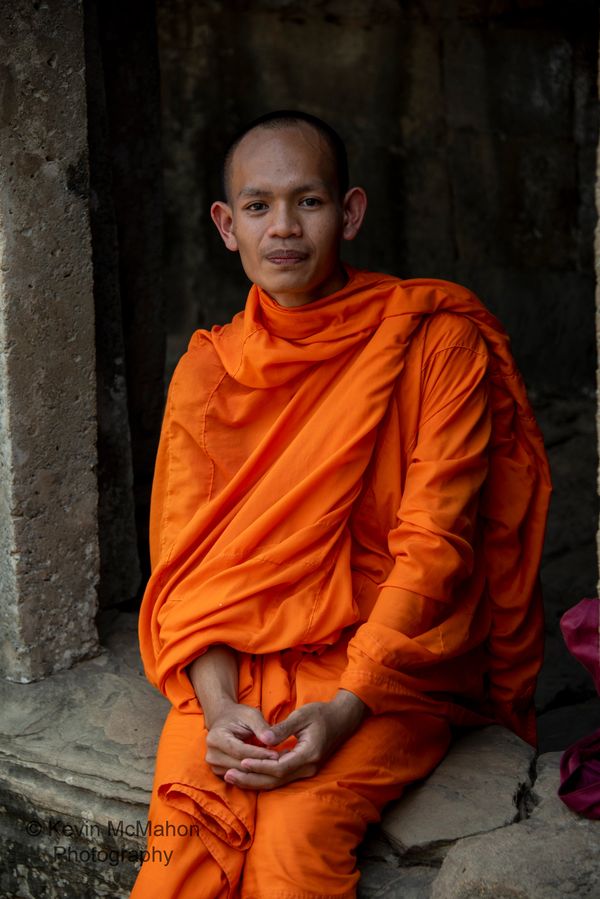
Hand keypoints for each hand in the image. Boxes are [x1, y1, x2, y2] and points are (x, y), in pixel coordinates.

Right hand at [204, 700, 280, 778]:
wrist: (224, 720)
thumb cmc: (240, 716)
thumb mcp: (251, 715)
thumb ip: (261, 727)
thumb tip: (271, 740)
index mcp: (216, 738)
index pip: (241, 751)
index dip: (260, 754)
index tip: (277, 754)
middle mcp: (211, 754)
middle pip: (240, 765)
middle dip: (261, 764)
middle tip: (281, 761)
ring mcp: (214, 765)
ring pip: (241, 774)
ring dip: (259, 771)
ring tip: (277, 765)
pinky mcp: (219, 772)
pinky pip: (239, 777)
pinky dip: (254, 774)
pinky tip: (266, 768)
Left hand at [223, 690, 366, 790]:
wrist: (343, 719)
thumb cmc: (322, 713)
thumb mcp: (302, 715)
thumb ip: (283, 729)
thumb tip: (264, 739)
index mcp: (309, 754)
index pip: (279, 767)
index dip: (260, 766)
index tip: (241, 762)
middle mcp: (308, 768)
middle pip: (276, 780)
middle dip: (251, 779)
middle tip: (228, 776)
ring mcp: (307, 770)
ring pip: (277, 782)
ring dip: (255, 781)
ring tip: (233, 778)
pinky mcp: (304, 769)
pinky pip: (281, 778)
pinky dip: (264, 777)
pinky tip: (248, 775)